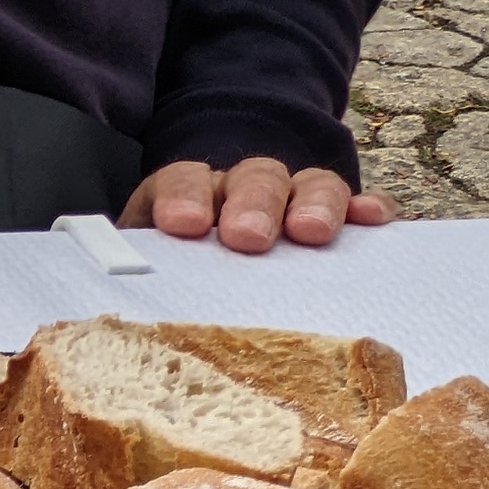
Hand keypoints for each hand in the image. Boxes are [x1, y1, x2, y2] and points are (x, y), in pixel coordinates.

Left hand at [122, 156, 392, 255]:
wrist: (220, 254)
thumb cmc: (181, 279)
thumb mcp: (152, 273)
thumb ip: (140, 278)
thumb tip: (116, 309)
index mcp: (189, 196)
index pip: (183, 180)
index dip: (185, 196)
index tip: (184, 224)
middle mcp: (243, 190)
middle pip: (253, 179)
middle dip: (252, 204)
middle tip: (248, 237)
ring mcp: (294, 200)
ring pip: (309, 185)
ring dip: (313, 204)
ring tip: (310, 232)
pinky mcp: (338, 220)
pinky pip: (357, 206)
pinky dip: (367, 210)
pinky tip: (372, 220)